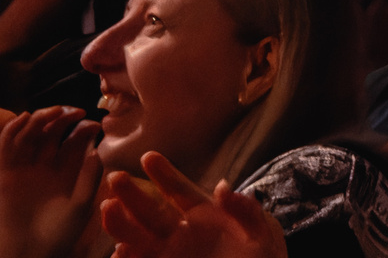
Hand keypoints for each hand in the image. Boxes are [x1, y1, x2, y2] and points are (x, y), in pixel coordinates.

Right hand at [0, 107, 102, 257]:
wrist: (27, 253)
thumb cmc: (57, 234)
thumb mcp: (81, 206)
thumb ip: (90, 179)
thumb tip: (96, 150)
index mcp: (67, 170)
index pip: (76, 139)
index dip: (85, 127)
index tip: (95, 125)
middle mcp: (46, 165)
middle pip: (53, 130)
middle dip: (64, 116)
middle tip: (75, 113)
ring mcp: (25, 167)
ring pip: (31, 132)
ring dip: (41, 116)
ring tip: (54, 112)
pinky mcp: (6, 172)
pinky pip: (7, 144)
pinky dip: (14, 128)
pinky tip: (25, 119)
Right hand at [98, 153, 288, 257]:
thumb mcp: (262, 234)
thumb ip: (246, 211)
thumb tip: (223, 186)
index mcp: (207, 216)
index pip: (181, 191)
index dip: (165, 174)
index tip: (148, 156)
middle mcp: (183, 233)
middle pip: (153, 211)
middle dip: (132, 195)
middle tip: (115, 177)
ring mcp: (170, 254)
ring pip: (139, 238)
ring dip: (122, 224)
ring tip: (108, 208)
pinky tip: (119, 251)